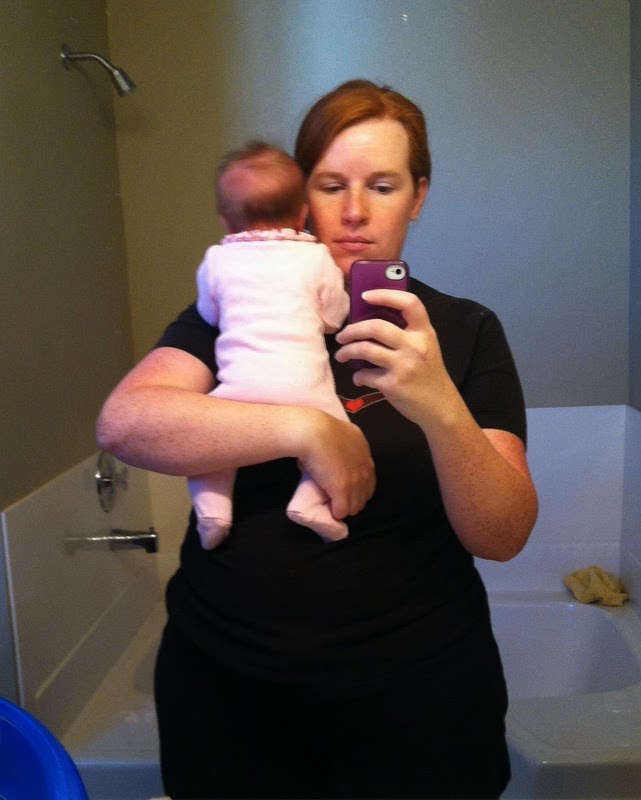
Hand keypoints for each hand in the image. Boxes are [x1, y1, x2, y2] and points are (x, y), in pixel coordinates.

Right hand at [296, 411, 375, 519]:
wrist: (312, 432)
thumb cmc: (320, 428)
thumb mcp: (343, 432)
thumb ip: (347, 444)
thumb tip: (338, 451)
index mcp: (365, 454)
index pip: (369, 481)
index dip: (357, 487)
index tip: (346, 488)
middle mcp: (365, 469)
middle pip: (364, 496)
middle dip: (352, 500)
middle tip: (338, 499)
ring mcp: (355, 481)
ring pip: (355, 507)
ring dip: (345, 508)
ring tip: (333, 505)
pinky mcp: (342, 491)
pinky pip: (342, 511)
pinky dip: (336, 512)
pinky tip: (329, 509)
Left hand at [335, 289, 454, 425]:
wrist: (439, 406)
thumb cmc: (428, 373)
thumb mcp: (425, 347)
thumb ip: (407, 332)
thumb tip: (370, 320)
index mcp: (424, 332)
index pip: (409, 303)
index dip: (385, 294)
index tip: (365, 295)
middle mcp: (415, 346)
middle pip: (376, 327)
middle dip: (352, 330)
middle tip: (342, 336)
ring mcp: (404, 366)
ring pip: (365, 349)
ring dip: (347, 352)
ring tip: (341, 355)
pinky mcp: (393, 385)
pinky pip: (365, 375)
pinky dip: (357, 377)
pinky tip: (358, 378)